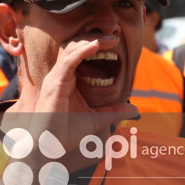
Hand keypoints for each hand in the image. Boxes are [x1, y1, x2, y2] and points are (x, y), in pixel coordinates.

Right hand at [28, 37, 138, 153]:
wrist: (50, 147)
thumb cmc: (66, 133)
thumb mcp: (97, 119)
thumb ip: (113, 111)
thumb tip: (134, 109)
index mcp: (68, 79)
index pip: (80, 53)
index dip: (96, 44)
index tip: (116, 42)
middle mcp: (60, 75)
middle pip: (76, 46)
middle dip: (95, 38)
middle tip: (115, 37)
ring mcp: (56, 77)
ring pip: (72, 49)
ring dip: (91, 41)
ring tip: (109, 40)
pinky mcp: (55, 83)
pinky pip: (68, 61)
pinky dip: (82, 51)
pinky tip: (95, 46)